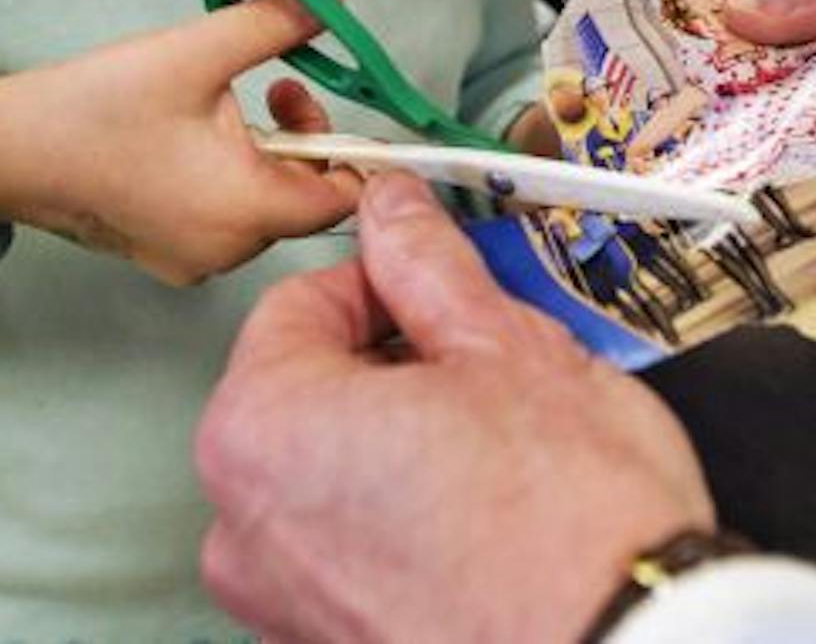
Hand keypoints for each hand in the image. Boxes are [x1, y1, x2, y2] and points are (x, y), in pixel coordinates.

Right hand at [0, 0, 361, 285]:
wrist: (3, 152)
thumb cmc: (96, 107)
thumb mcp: (196, 51)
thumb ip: (276, 23)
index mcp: (247, 211)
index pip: (345, 197)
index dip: (355, 148)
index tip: (340, 102)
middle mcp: (228, 252)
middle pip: (306, 200)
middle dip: (304, 138)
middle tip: (275, 86)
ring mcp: (193, 262)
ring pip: (264, 207)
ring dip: (264, 155)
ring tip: (224, 105)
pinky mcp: (165, 256)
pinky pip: (224, 218)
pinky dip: (228, 178)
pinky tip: (190, 138)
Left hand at [197, 174, 713, 642]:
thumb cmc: (570, 528)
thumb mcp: (508, 349)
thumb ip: (430, 267)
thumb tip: (396, 214)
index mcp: (261, 428)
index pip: (298, 305)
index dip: (382, 280)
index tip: (438, 283)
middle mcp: (244, 525)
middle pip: (307, 394)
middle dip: (393, 368)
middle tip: (486, 368)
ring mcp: (282, 602)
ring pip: (330, 478)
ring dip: (400, 446)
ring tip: (498, 451)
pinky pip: (351, 554)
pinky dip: (403, 527)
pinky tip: (484, 520)